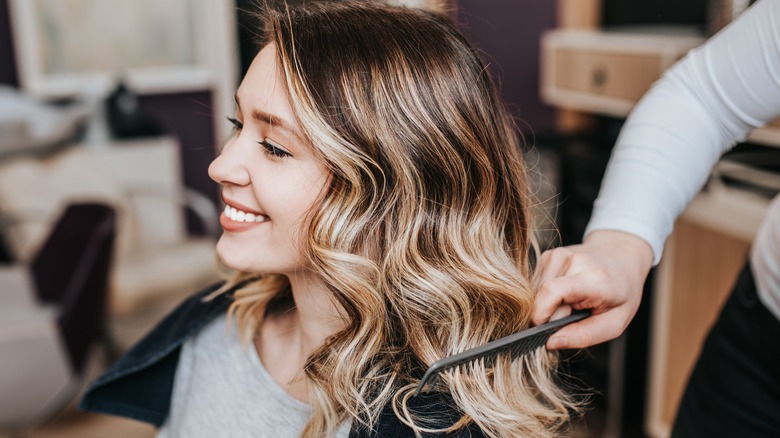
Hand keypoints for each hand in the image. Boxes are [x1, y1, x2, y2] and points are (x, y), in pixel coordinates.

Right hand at [533, 230, 653, 349]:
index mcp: (593, 278)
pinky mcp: (547, 255)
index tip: (542, 329)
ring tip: (570, 302)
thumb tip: (551, 342)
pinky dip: (545, 295)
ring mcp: (556, 255)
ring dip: (547, 304)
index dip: (541, 313)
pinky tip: (564, 292)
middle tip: (572, 315)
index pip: (553, 291)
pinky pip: (535, 284)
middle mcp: (572, 260)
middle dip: (550, 314)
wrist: (622, 255)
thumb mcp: (615, 323)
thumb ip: (584, 335)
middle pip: (542, 297)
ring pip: (535, 292)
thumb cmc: (622, 291)